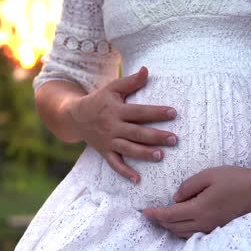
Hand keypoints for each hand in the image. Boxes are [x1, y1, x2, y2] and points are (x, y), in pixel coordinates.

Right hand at [67, 66, 177, 182]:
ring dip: (144, 154)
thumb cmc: (99, 100)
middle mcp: (113, 127)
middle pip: (137, 132)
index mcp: (117, 110)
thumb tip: (146, 70)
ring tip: (160, 156)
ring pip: (128, 149)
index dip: (156, 112)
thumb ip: (130, 82)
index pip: (139, 112)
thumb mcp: (112, 88)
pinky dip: (125, 172)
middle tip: (174, 139)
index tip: (173, 113)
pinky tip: (137, 180)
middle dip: (156, 136)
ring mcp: (108, 141)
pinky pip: (114, 164)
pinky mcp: (105, 152)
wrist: (75, 116)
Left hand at [143, 166, 250, 238]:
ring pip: (183, 233)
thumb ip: (188, 186)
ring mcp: (212, 227)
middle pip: (174, 227)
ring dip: (170, 226)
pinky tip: (180, 221)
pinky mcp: (218, 228)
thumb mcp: (208, 175)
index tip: (145, 211)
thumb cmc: (235, 179)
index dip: (156, 214)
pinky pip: (194, 233)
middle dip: (160, 221)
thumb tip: (176, 198)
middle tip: (149, 214)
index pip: (171, 215)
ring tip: (162, 218)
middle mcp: (204, 222)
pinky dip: (182, 229)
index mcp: (200, 209)